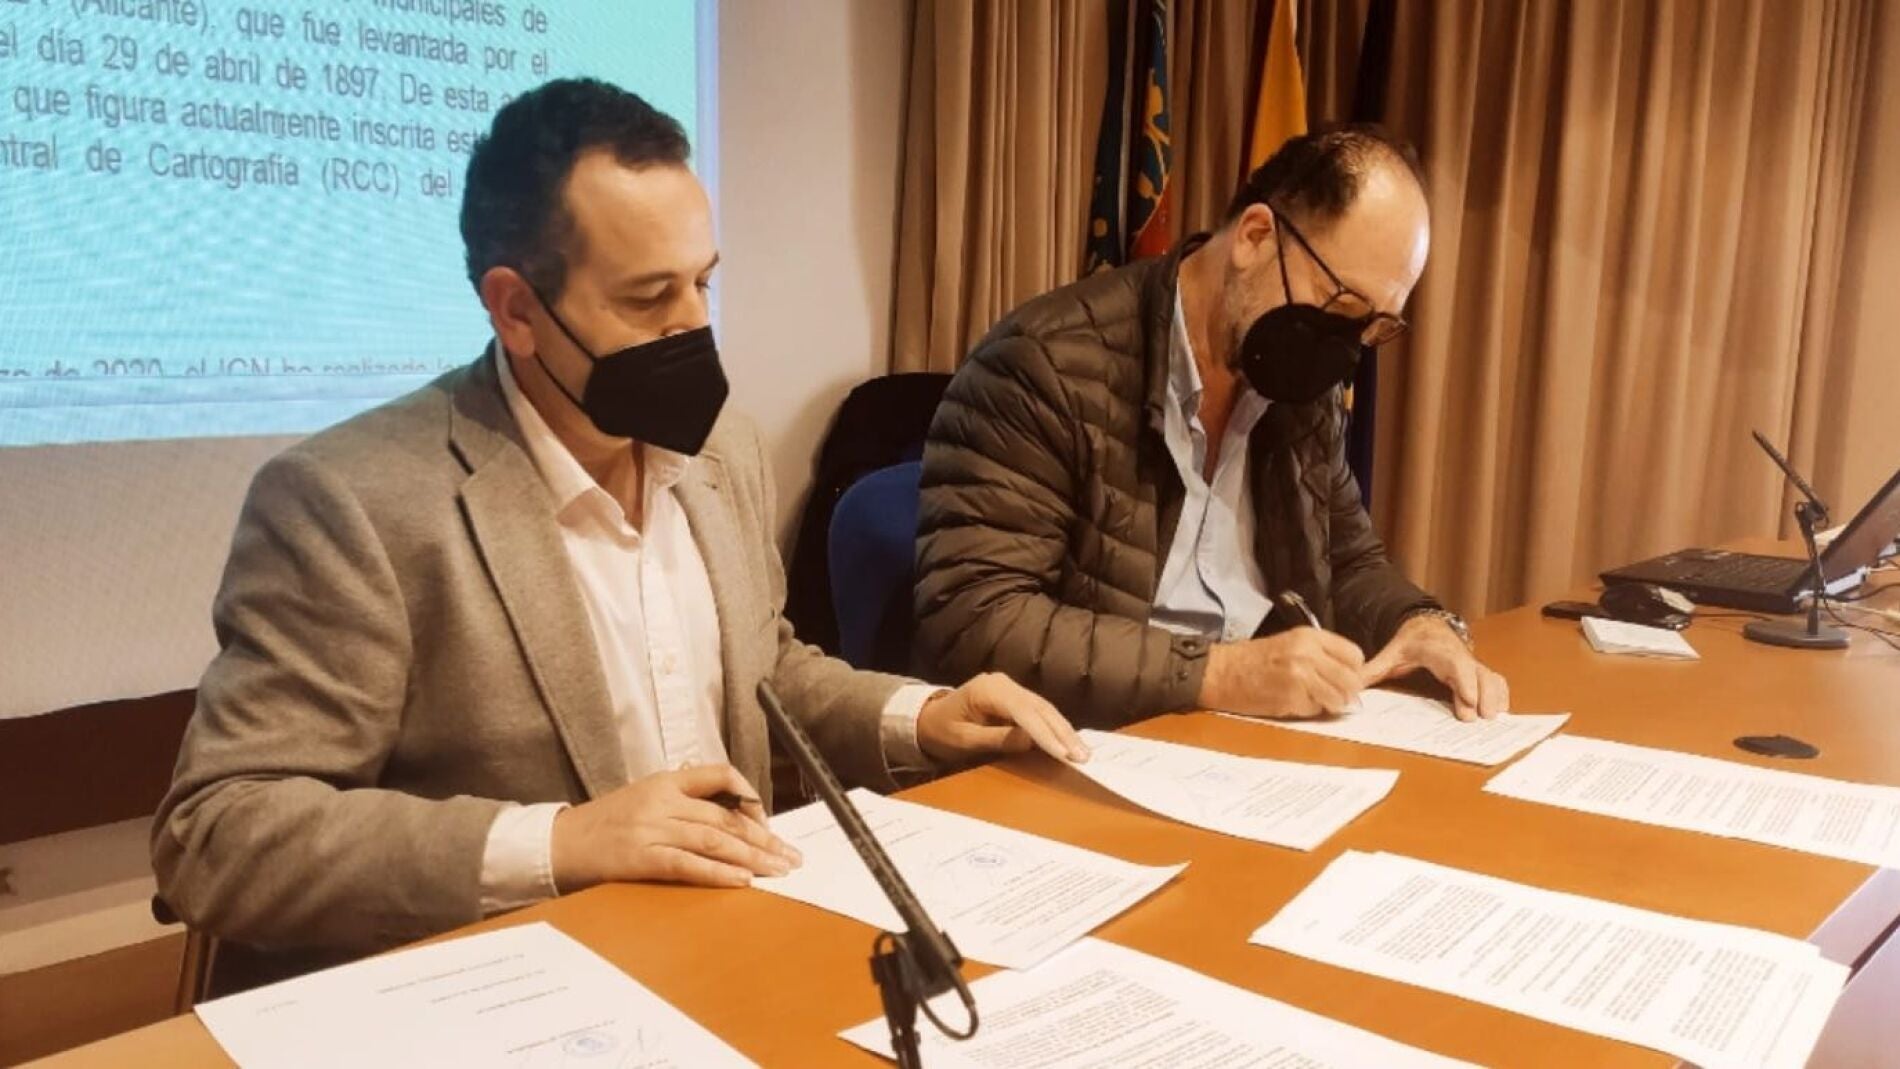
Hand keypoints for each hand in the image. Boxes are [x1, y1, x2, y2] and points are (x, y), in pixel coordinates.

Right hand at [550, 764, 801, 892]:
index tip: (767, 821)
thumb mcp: (644, 798)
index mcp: (665, 781)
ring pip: (715, 839)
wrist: (556, 844)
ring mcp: (651, 828)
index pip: (720, 775)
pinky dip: (718, 873)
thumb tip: (729, 821)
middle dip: (765, 838)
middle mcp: (662, 801)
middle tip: (791, 856)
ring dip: (752, 857)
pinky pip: (688, 865)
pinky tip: (742, 881)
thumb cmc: (602, 825)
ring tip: (779, 870)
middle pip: (726, 816)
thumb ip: (682, 802)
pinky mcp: (641, 858)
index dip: (750, 796)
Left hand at [916, 672, 1090, 764]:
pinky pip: (1040, 711)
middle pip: (1040, 708)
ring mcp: (1010, 687)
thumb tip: (1030, 741)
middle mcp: (1003, 683)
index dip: (1045, 734)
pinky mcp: (1015, 697)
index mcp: (988, 689)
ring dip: (1064, 730)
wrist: (929, 719)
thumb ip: (995, 739)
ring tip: (1082, 752)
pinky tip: (1069, 742)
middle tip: (1083, 756)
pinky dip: (1055, 727)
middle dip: (1063, 733)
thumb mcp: (963, 740)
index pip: (1023, 712)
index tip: (1064, 753)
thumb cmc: (941, 731)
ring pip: (1045, 708)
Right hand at [1200, 628, 1365, 718]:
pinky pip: (1315, 710)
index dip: (1354, 670)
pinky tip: (1293, 703)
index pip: (1355, 655)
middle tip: (1333, 696)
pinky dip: (1308, 711)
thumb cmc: (1254, 659)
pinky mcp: (1291, 698)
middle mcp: (1308, 654)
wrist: (1221, 672)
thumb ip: (1321, 655)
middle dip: (1346, 693)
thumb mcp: (1291, 644)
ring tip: (1312, 700)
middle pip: (1352, 680)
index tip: (1344, 678)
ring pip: (1338, 698)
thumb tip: (1352, 677)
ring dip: (1329, 704)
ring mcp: (1300, 676)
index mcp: (1310, 636)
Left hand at [1361, 615, 1509, 720]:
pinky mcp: (1478, 671)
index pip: (1455, 665)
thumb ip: (1374, 670)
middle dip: (1483, 695)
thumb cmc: (1411, 642)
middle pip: (1478, 674)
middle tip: (1483, 719)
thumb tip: (1354, 686)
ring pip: (1490, 677)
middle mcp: (1460, 656)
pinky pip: (1496, 681)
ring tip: (1495, 719)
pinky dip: (1501, 694)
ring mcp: (1472, 663)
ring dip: (1495, 696)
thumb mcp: (1391, 653)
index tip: (1469, 702)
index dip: (1464, 682)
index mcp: (1438, 650)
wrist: (1427, 626)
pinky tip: (1502, 711)